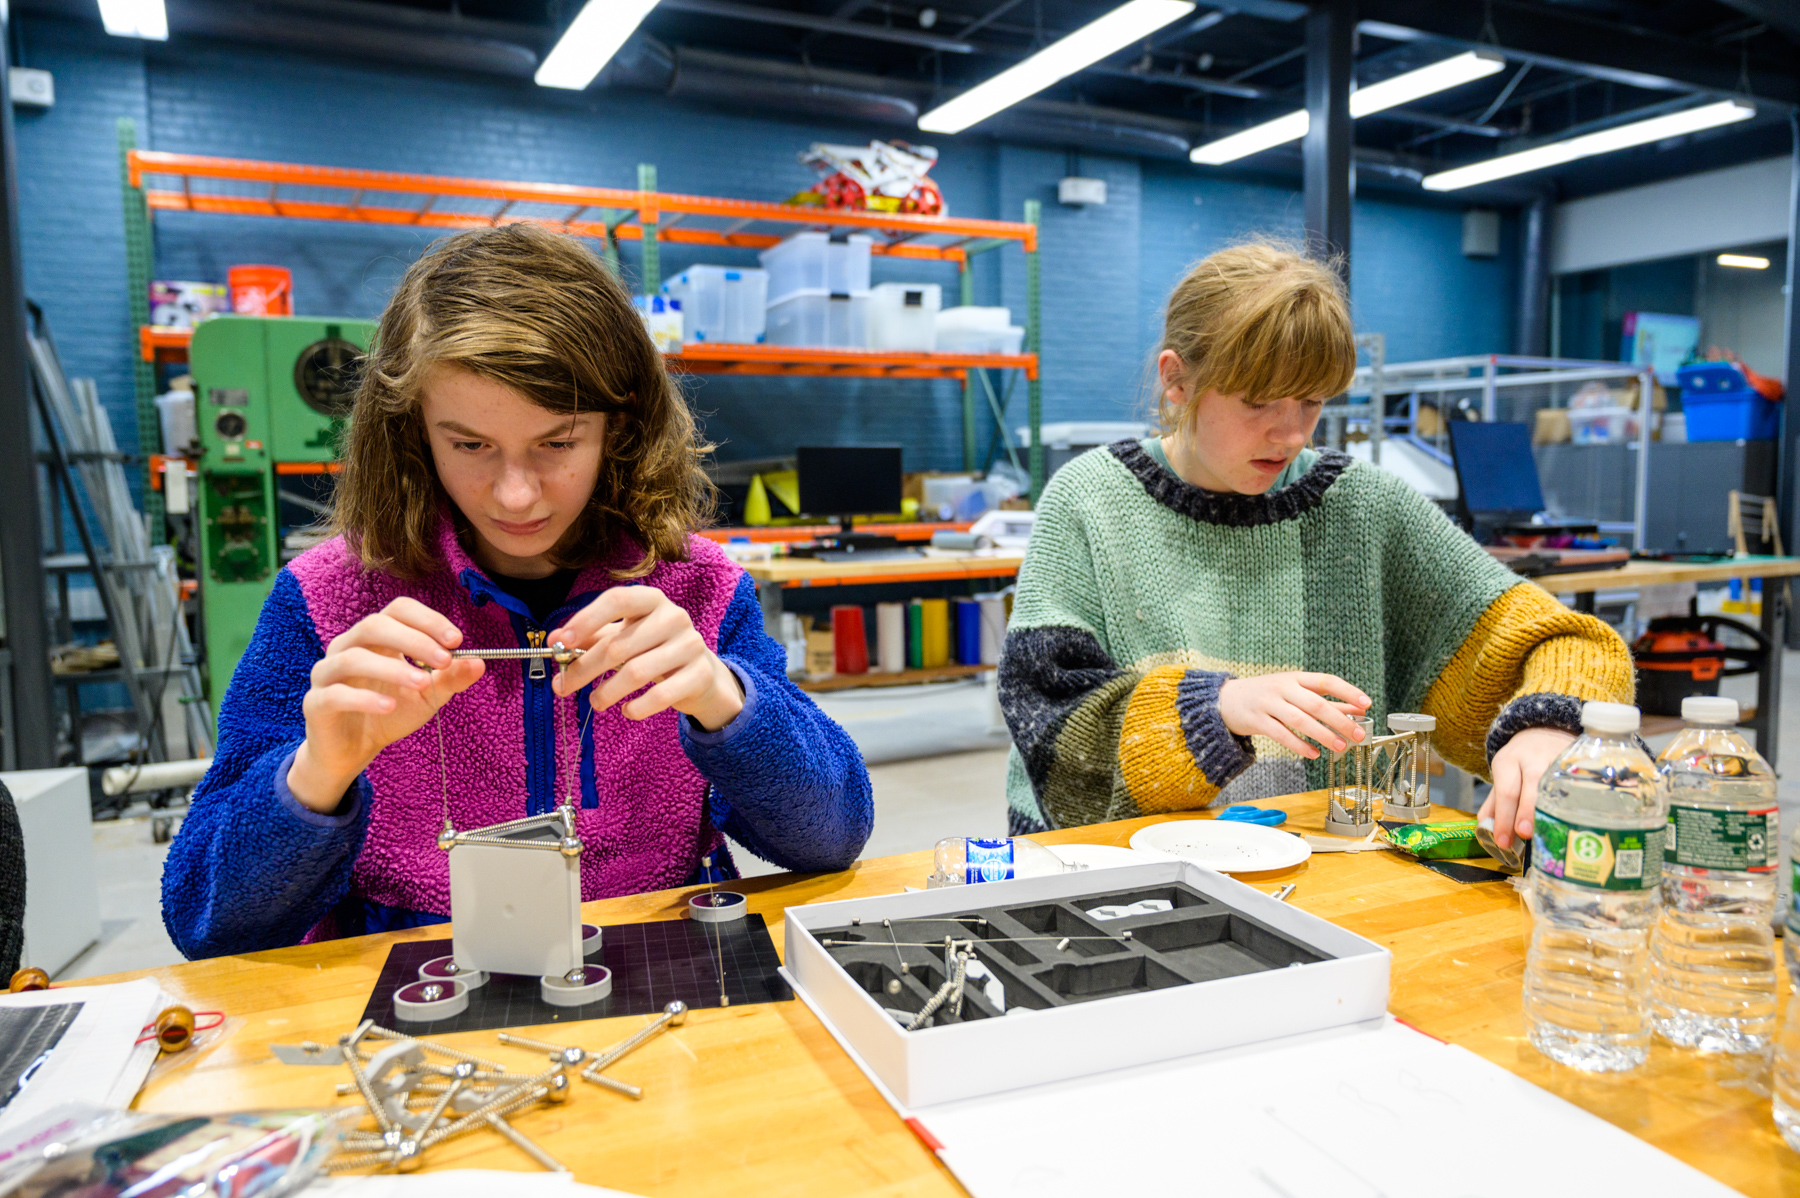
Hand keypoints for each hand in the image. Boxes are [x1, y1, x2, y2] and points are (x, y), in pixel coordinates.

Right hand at [289, 598, 485, 812]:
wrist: (353, 749)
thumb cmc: (390, 712)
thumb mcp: (427, 695)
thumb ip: (450, 678)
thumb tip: (479, 662)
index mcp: (377, 638)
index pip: (398, 610)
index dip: (427, 619)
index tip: (456, 640)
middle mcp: (348, 647)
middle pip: (375, 625)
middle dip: (414, 640)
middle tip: (444, 659)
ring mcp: (328, 673)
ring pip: (353, 657)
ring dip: (392, 668)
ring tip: (422, 682)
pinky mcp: (316, 702)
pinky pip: (336, 694)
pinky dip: (365, 699)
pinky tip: (389, 706)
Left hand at [549, 586, 742, 731]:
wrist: (701, 674)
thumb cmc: (653, 650)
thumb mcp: (624, 637)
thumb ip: (590, 636)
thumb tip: (554, 641)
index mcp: (651, 601)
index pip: (617, 600)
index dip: (586, 619)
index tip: (561, 642)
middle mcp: (674, 617)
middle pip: (619, 644)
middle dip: (585, 668)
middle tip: (563, 686)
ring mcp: (690, 645)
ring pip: (637, 672)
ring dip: (608, 691)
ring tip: (595, 702)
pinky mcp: (700, 674)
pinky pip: (661, 695)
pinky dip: (638, 707)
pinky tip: (627, 711)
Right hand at [1216, 672, 1370, 758]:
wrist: (1226, 700)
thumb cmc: (1267, 696)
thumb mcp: (1294, 692)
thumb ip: (1325, 701)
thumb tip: (1357, 710)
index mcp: (1296, 678)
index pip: (1326, 681)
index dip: (1348, 692)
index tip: (1366, 703)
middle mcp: (1283, 688)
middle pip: (1316, 703)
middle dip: (1340, 720)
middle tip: (1358, 734)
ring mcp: (1268, 703)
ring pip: (1300, 720)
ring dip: (1323, 734)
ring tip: (1340, 746)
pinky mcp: (1257, 720)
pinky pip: (1281, 735)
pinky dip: (1299, 745)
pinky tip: (1314, 754)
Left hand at [1480, 726, 1576, 849]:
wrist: (1544, 732)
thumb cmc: (1520, 761)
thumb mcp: (1502, 775)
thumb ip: (1495, 803)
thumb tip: (1487, 831)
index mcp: (1508, 762)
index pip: (1505, 792)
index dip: (1503, 818)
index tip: (1502, 841)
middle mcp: (1532, 759)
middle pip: (1530, 786)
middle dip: (1527, 811)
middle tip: (1524, 833)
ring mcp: (1556, 760)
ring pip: (1555, 784)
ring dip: (1552, 809)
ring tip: (1548, 830)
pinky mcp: (1575, 764)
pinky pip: (1575, 784)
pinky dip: (1572, 802)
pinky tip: (1571, 818)